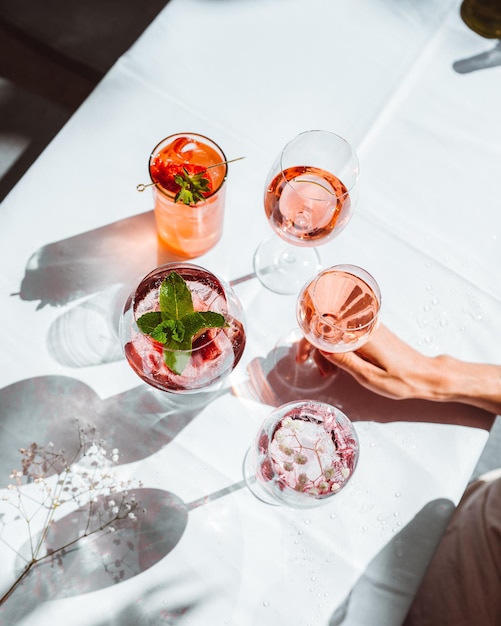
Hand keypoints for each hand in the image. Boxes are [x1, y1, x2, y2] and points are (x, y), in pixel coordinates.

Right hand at [315, 324, 500, 413]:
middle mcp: (364, 326)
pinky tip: (338, 365)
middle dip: (315, 347)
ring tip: (327, 372)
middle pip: (327, 328)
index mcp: (362, 335)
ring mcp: (368, 328)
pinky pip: (346, 335)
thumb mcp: (369, 377)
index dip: (308, 341)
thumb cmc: (402, 379)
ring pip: (335, 332)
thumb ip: (345, 361)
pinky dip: (337, 348)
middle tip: (312, 368)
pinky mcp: (372, 333)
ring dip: (326, 349)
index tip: (302, 358)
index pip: (325, 329)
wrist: (426, 375)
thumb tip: (322, 348)